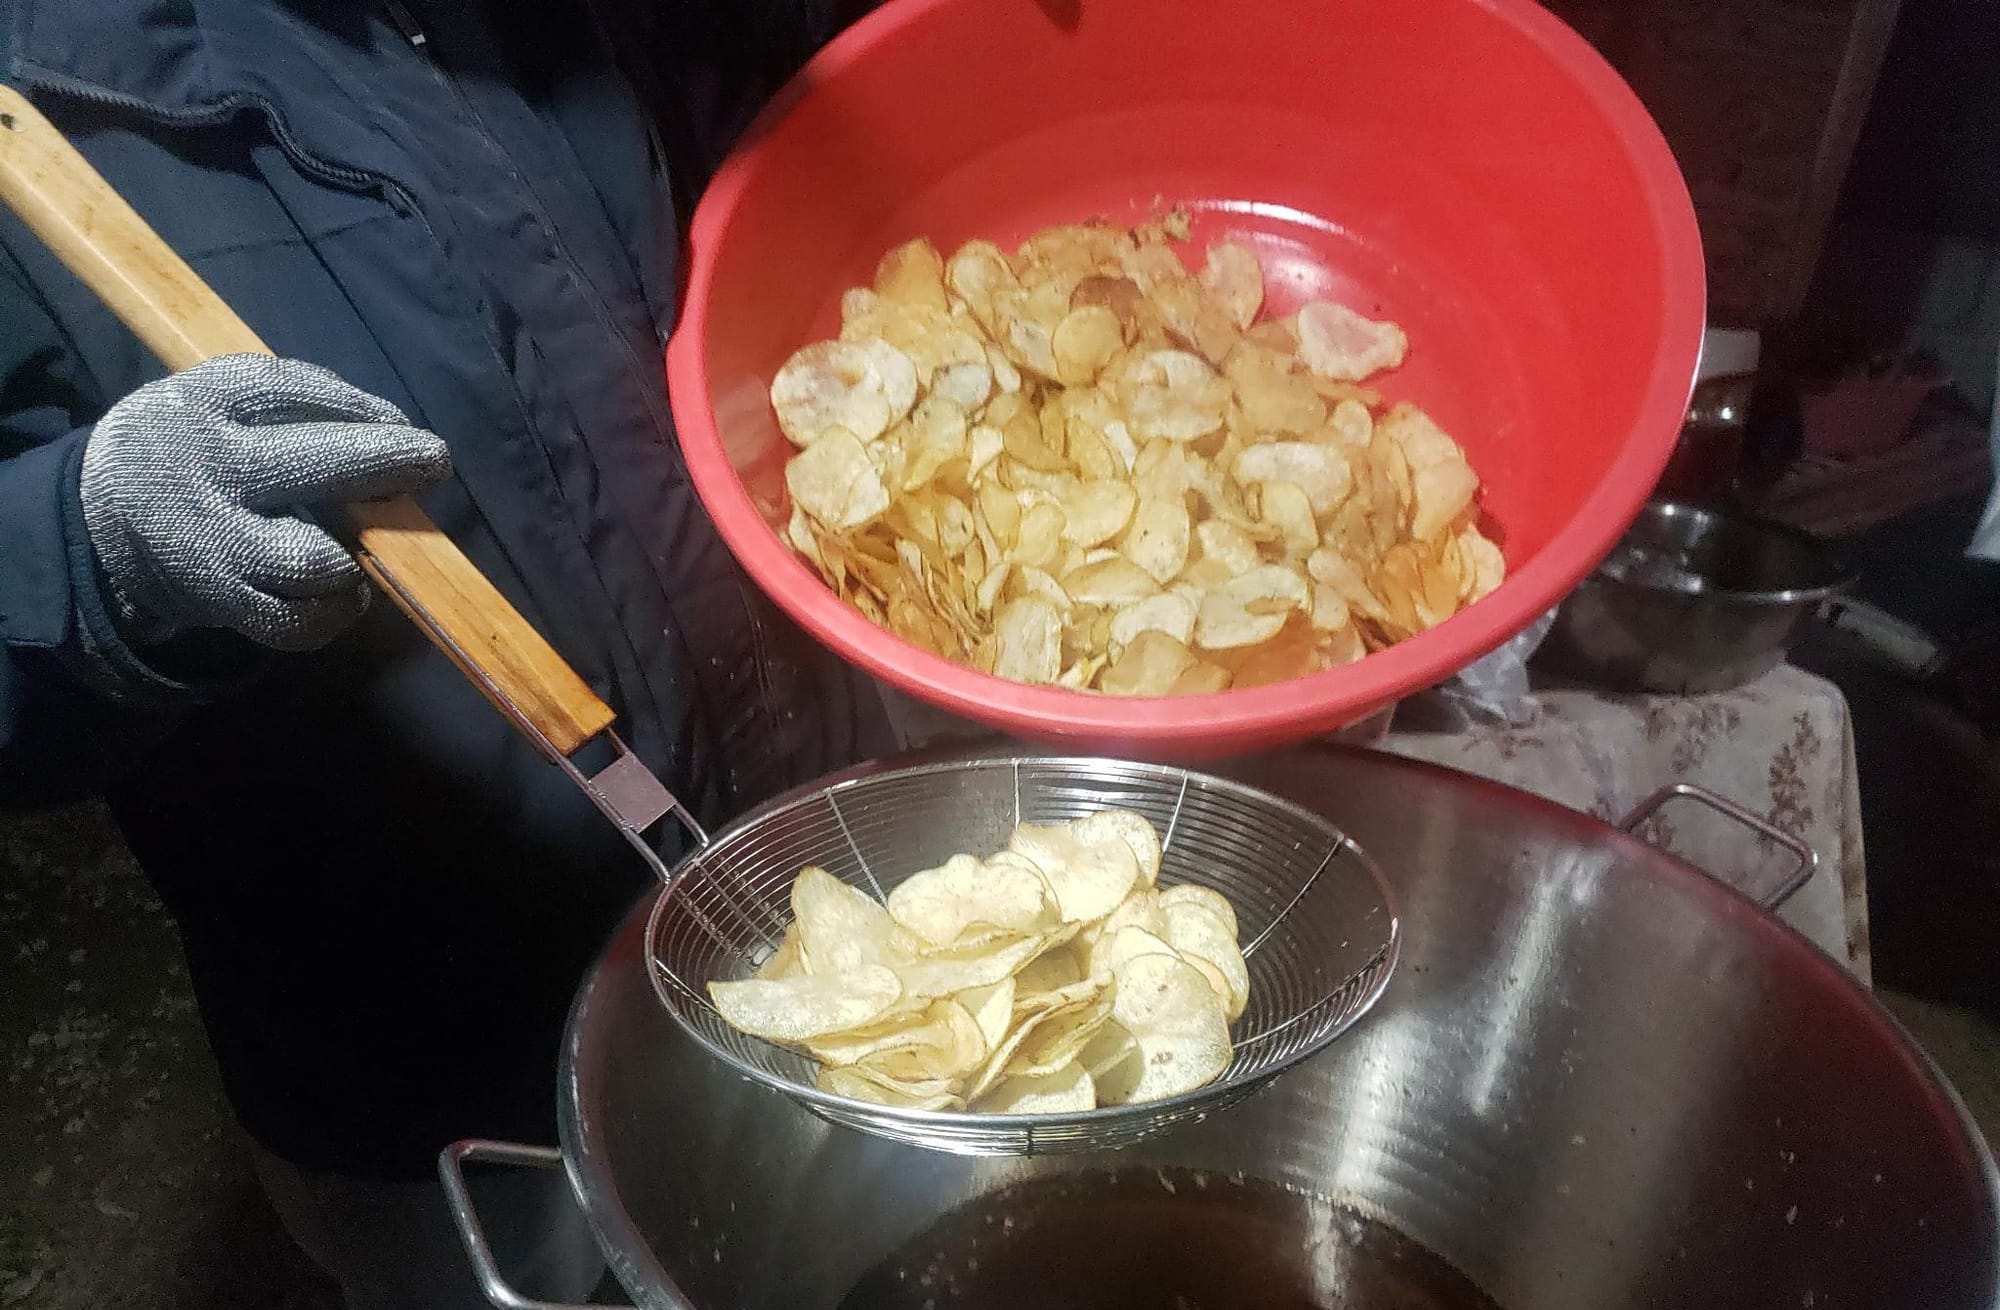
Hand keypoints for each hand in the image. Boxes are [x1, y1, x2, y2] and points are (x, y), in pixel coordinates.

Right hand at [79, 354, 451, 651]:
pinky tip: (345, 591)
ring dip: (355, 555)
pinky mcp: (217, 602)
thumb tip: (392, 428)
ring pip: (309, 560)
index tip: (403, 423)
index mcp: (202, 406)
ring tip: (366, 547)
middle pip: (310, 467)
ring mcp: (208, 545)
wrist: (103, 515)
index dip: (358, 406)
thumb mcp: (223, 399)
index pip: (288, 391)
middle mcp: (202, 472)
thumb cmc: (198, 445)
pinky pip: (295, 622)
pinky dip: (334, 612)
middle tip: (433, 461)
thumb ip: (298, 401)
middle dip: (385, 463)